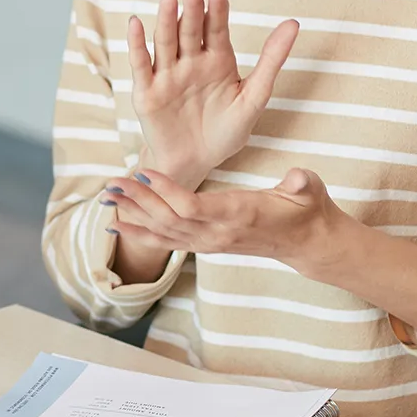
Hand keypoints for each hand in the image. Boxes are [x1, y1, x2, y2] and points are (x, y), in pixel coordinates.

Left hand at [103, 166, 345, 273]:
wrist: (307, 243)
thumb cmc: (306, 209)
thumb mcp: (310, 191)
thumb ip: (302, 184)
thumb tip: (297, 178)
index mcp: (239, 215)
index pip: (193, 207)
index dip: (166, 191)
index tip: (144, 172)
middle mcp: (219, 234)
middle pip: (169, 219)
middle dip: (138, 201)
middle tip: (112, 182)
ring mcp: (210, 242)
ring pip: (164, 232)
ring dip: (133, 215)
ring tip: (106, 198)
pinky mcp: (206, 245)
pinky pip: (167, 242)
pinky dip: (140, 233)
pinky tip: (117, 225)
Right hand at [126, 0, 297, 188]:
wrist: (196, 164)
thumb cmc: (226, 132)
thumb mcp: (254, 98)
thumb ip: (271, 60)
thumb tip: (293, 23)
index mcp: (217, 61)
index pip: (216, 30)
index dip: (216, 13)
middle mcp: (191, 62)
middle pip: (189, 32)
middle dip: (191, 12)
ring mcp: (167, 75)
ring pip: (165, 43)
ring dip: (165, 21)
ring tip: (168, 0)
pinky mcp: (147, 92)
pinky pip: (141, 65)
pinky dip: (137, 45)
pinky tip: (135, 25)